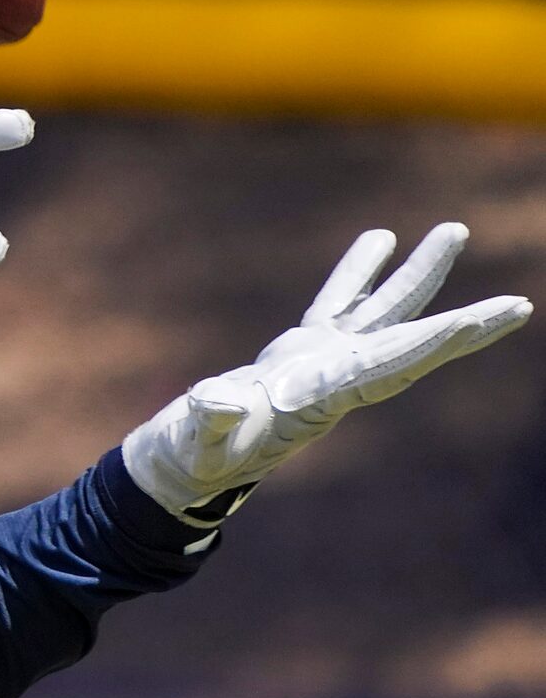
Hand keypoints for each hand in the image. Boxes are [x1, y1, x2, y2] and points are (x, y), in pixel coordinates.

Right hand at [123, 225, 530, 526]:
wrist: (184, 466)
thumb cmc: (191, 459)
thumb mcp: (196, 443)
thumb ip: (210, 419)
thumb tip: (223, 399)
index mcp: (316, 400)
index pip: (385, 369)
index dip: (430, 345)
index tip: (477, 324)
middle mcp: (334, 380)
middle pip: (409, 344)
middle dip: (463, 326)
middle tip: (520, 306)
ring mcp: (319, 362)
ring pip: (382, 312)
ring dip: (419, 276)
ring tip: (454, 232)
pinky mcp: (297, 351)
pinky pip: (338, 303)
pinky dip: (360, 272)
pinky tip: (381, 238)